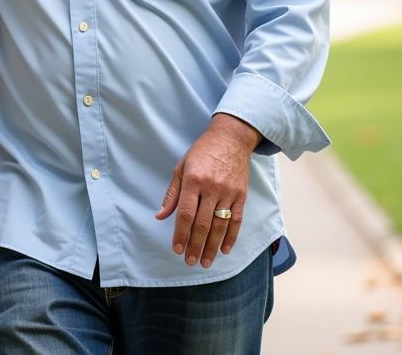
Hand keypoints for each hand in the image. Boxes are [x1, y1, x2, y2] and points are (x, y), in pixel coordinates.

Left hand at [155, 113, 259, 268]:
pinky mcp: (241, 195)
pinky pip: (236, 221)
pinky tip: (225, 250)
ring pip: (219, 226)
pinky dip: (231, 237)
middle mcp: (211, 187)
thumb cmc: (201, 153)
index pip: (185, 213)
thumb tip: (160, 215)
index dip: (180, 234)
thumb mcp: (181, 167)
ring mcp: (228, 192)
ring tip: (205, 262)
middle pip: (202, 223)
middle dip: (195, 245)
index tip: (176, 249)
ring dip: (212, 247)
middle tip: (190, 262)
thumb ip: (172, 193)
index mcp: (193, 180)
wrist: (230, 139)